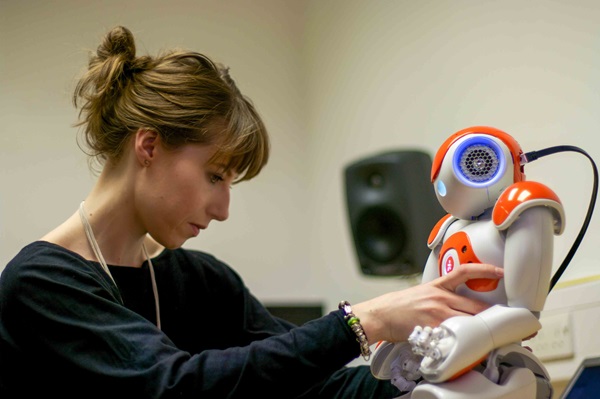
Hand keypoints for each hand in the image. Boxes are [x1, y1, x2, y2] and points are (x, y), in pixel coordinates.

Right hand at [352, 263, 503, 343]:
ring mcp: (438, 314)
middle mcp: (441, 298)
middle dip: (494, 314)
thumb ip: (442, 295)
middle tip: (508, 321)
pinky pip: (456, 336)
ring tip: (495, 337)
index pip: (465, 272)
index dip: (485, 270)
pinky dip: (465, 343)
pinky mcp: (433, 329)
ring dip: (484, 330)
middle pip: (476, 305)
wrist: (381, 314)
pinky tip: (473, 348)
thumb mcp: (423, 292)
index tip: (501, 272)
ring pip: (470, 322)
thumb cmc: (400, 305)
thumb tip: (462, 305)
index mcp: (438, 286)